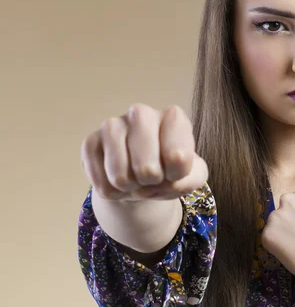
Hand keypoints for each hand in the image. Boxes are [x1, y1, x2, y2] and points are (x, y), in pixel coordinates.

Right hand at [81, 103, 208, 200]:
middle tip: (153, 177)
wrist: (139, 173)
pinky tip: (118, 180)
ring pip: (121, 178)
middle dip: (152, 183)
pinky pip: (102, 184)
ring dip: (131, 189)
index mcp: (173, 117)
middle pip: (147, 170)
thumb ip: (193, 179)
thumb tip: (169, 184)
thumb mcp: (193, 174)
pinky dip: (114, 193)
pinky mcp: (90, 142)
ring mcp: (112, 125)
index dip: (177, 175)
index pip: (178, 158)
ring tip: (136, 179)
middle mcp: (142, 114)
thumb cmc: (169, 168)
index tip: (175, 171)